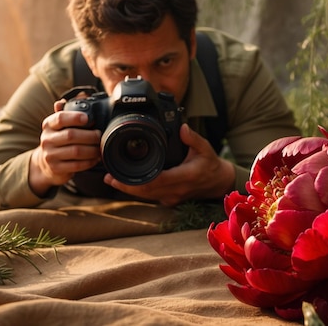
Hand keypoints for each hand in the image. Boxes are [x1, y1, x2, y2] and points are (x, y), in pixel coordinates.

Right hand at [29, 100, 100, 195]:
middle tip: (100, 136)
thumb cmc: (59, 140)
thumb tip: (73, 98)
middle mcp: (47, 139)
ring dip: (92, 149)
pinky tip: (95, 158)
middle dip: (90, 135)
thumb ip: (66, 112)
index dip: (75, 117)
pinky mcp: (56, 168)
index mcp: (49, 125)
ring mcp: (50, 155)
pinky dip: (89, 161)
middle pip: (71, 135)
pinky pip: (77, 165)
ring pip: (76, 151)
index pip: (60, 118)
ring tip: (100, 148)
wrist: (46, 163)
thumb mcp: (59, 126)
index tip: (88, 118)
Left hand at [103, 124, 234, 205]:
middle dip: (126, 185)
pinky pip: (151, 196)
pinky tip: (126, 184)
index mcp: (184, 176)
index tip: (122, 174)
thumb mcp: (206, 148)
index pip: (157, 180)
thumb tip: (182, 127)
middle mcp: (176, 190)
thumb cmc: (211, 165)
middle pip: (146, 191)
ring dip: (129, 189)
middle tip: (108, 176)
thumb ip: (193, 138)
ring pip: (147, 196)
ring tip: (111, 180)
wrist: (218, 183)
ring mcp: (173, 197)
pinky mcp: (170, 200)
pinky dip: (138, 190)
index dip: (137, 180)